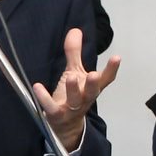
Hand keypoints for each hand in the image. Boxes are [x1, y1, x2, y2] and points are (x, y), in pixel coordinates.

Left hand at [31, 27, 121, 152]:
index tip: (117, 57)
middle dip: (93, 84)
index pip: (105, 79)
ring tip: (70, 77)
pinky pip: (51, 107)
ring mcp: (71, 108)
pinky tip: (37, 87)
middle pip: (92, 92)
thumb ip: (74, 52)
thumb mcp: (74, 72)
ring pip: (75, 101)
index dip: (111, 69)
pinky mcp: (56, 114)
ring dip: (73, 90)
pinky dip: (44, 98)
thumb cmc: (71, 95)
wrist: (64, 125)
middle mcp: (85, 99)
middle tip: (93, 74)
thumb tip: (75, 30)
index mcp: (91, 88)